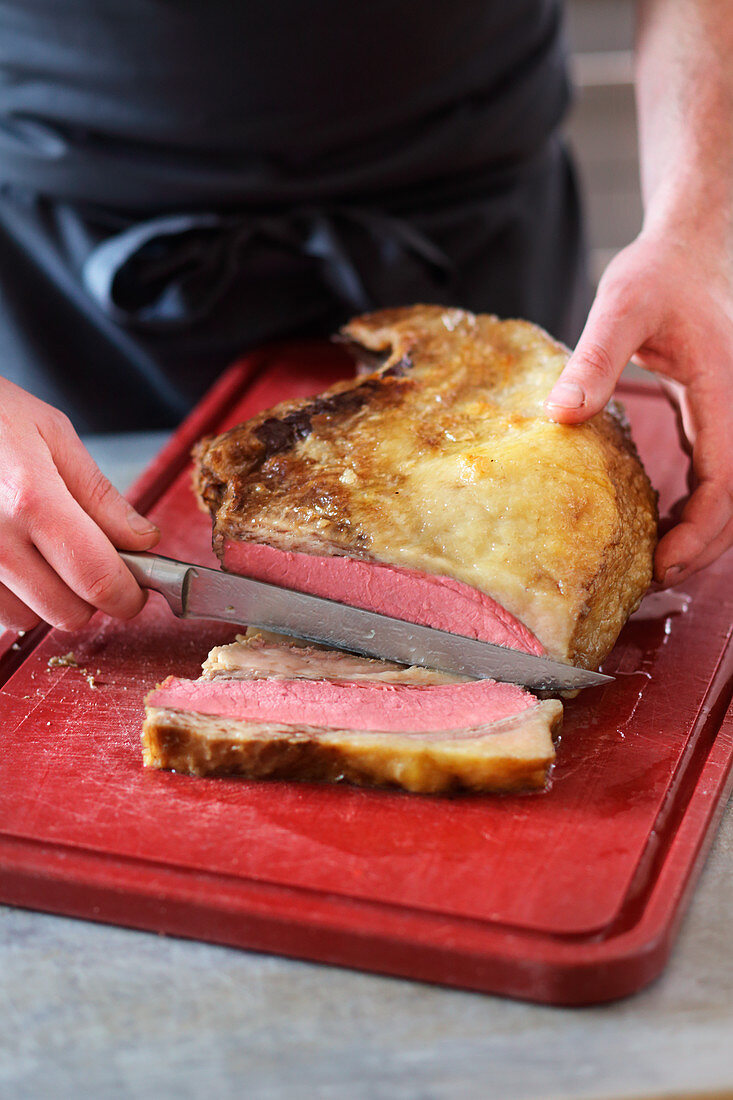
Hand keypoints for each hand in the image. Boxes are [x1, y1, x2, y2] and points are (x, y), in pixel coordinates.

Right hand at [0, 379, 159, 631]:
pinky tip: (10, 556)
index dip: (127, 595)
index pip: (97, 578)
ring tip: (39, 551)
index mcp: (31, 499)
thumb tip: (142, 540)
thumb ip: (99, 494)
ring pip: (27, 619)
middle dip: (91, 597)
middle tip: (92, 563)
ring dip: (45, 598)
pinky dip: (11, 595)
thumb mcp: (50, 433)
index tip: (135, 591)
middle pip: (67, 612)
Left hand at [544, 231, 732, 585]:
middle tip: (652, 581)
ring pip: (730, 492)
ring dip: (700, 532)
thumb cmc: (659, 270)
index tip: (664, 565)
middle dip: (701, 547)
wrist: (689, 248)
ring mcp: (732, 414)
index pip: (727, 480)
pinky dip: (694, 506)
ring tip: (654, 565)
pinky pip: (716, 473)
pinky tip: (661, 522)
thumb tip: (562, 414)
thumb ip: (595, 356)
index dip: (700, 531)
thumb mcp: (622, 304)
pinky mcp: (716, 415)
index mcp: (727, 390)